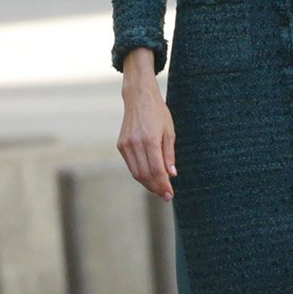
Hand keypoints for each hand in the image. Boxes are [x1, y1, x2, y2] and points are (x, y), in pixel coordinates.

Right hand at [117, 51, 176, 200]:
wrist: (139, 97)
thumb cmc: (158, 113)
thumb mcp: (169, 131)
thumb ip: (169, 154)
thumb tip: (172, 174)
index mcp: (150, 139)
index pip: (156, 170)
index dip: (163, 185)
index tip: (170, 195)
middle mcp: (135, 143)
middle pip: (145, 175)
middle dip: (156, 188)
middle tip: (166, 196)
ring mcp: (126, 145)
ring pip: (136, 173)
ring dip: (148, 184)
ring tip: (159, 189)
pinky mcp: (121, 145)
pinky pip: (131, 165)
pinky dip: (140, 174)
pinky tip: (149, 176)